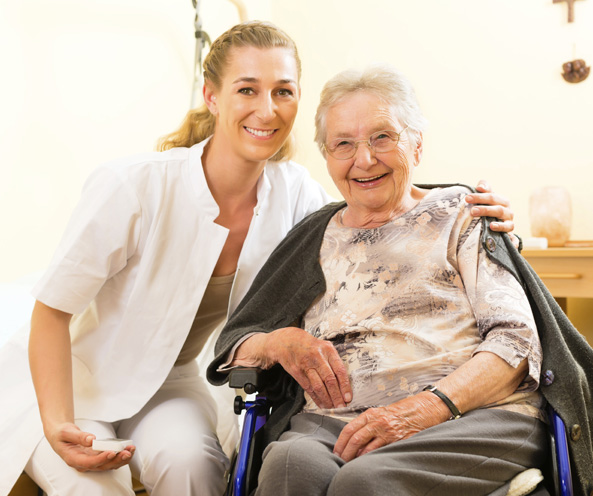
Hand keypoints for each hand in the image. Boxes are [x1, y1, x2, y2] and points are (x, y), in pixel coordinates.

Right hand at [47, 422, 134, 471]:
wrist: (61, 436)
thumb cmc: (62, 434)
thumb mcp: (66, 432)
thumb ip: (78, 436)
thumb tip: (91, 440)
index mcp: (73, 459)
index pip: (89, 463)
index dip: (101, 459)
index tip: (112, 452)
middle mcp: (83, 463)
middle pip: (101, 466)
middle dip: (116, 460)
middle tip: (127, 452)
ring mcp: (91, 461)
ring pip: (108, 464)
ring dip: (121, 459)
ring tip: (131, 449)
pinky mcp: (97, 457)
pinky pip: (110, 459)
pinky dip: (120, 455)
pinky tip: (129, 449)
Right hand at [236, 328, 351, 408]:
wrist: (287, 341)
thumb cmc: (310, 345)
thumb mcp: (324, 346)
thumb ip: (334, 361)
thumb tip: (345, 383)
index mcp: (328, 349)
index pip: (339, 370)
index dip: (345, 386)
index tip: (348, 397)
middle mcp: (317, 357)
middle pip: (329, 380)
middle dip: (336, 396)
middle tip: (342, 407)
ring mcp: (306, 365)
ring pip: (318, 386)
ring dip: (326, 400)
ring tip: (333, 408)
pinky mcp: (297, 372)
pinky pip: (308, 388)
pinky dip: (316, 398)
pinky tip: (322, 405)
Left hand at [333, 392, 448, 461]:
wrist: (422, 409)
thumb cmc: (400, 411)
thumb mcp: (380, 412)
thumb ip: (367, 424)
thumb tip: (353, 440)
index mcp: (371, 414)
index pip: (349, 428)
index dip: (340, 441)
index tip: (336, 450)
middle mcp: (378, 422)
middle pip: (355, 439)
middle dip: (345, 452)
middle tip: (340, 460)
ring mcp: (388, 432)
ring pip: (366, 448)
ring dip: (356, 458)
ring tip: (351, 464)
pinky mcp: (398, 441)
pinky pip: (381, 452)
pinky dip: (372, 458)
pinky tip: (367, 463)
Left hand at [465, 180, 514, 233]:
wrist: (497, 229)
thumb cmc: (488, 212)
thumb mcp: (485, 201)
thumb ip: (483, 190)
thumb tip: (480, 187)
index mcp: (499, 198)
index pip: (489, 192)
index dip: (478, 194)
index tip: (467, 197)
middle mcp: (505, 205)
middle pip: (494, 199)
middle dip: (480, 199)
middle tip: (468, 201)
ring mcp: (508, 216)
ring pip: (499, 211)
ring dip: (486, 210)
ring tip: (474, 212)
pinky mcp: (510, 226)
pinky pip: (507, 226)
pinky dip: (500, 226)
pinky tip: (492, 226)